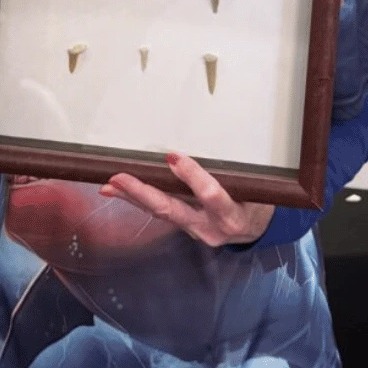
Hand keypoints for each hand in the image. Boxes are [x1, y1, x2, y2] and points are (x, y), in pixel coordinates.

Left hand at [99, 152, 274, 246]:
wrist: (258, 231)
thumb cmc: (258, 199)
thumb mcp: (257, 187)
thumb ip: (235, 171)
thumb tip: (210, 137)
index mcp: (232, 215)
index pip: (210, 195)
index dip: (192, 176)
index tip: (172, 156)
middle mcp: (209, 228)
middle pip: (172, 210)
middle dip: (143, 193)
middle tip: (119, 178)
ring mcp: (194, 230)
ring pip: (160, 213)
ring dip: (132, 197)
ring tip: (109, 184)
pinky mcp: (184, 228)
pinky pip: (159, 214)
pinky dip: (137, 201)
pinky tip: (117, 191)